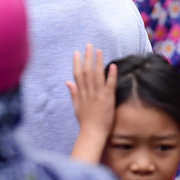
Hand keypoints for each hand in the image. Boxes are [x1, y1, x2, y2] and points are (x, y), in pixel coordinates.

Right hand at [67, 44, 116, 162]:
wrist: (92, 134)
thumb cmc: (85, 122)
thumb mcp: (76, 107)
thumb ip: (73, 93)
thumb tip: (67, 82)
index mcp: (81, 93)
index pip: (77, 74)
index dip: (77, 62)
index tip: (77, 52)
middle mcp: (88, 92)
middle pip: (87, 72)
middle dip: (87, 57)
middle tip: (89, 45)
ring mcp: (98, 95)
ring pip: (97, 75)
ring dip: (98, 62)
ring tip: (99, 50)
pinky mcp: (107, 100)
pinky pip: (109, 85)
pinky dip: (111, 75)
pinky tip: (113, 66)